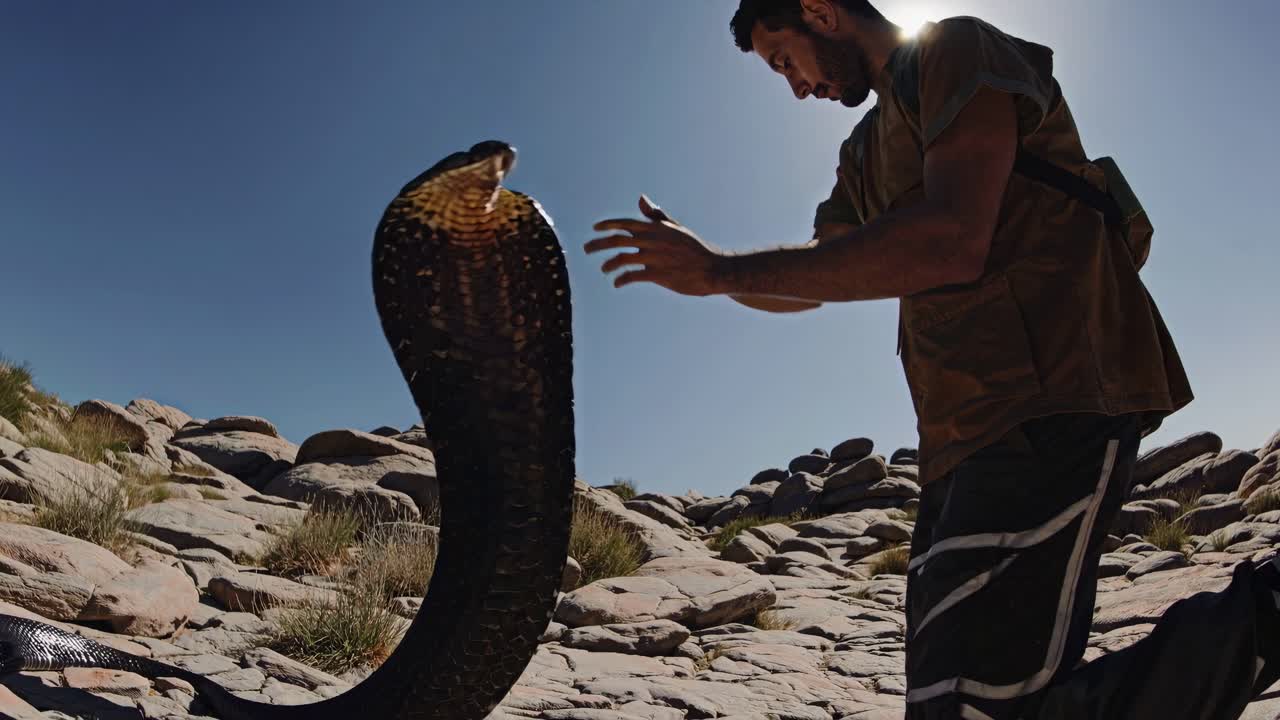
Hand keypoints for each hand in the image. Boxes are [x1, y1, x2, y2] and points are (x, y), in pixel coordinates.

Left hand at [584, 195, 728, 295]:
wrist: (713, 269)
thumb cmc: (694, 249)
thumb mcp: (675, 229)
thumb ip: (656, 216)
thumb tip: (641, 199)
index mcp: (656, 229)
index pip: (626, 223)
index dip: (608, 225)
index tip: (595, 228)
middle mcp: (653, 240)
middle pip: (617, 239)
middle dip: (598, 244)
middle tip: (586, 249)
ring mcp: (655, 257)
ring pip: (622, 258)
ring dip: (608, 264)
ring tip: (603, 269)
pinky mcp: (659, 274)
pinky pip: (632, 276)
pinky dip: (621, 279)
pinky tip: (617, 283)